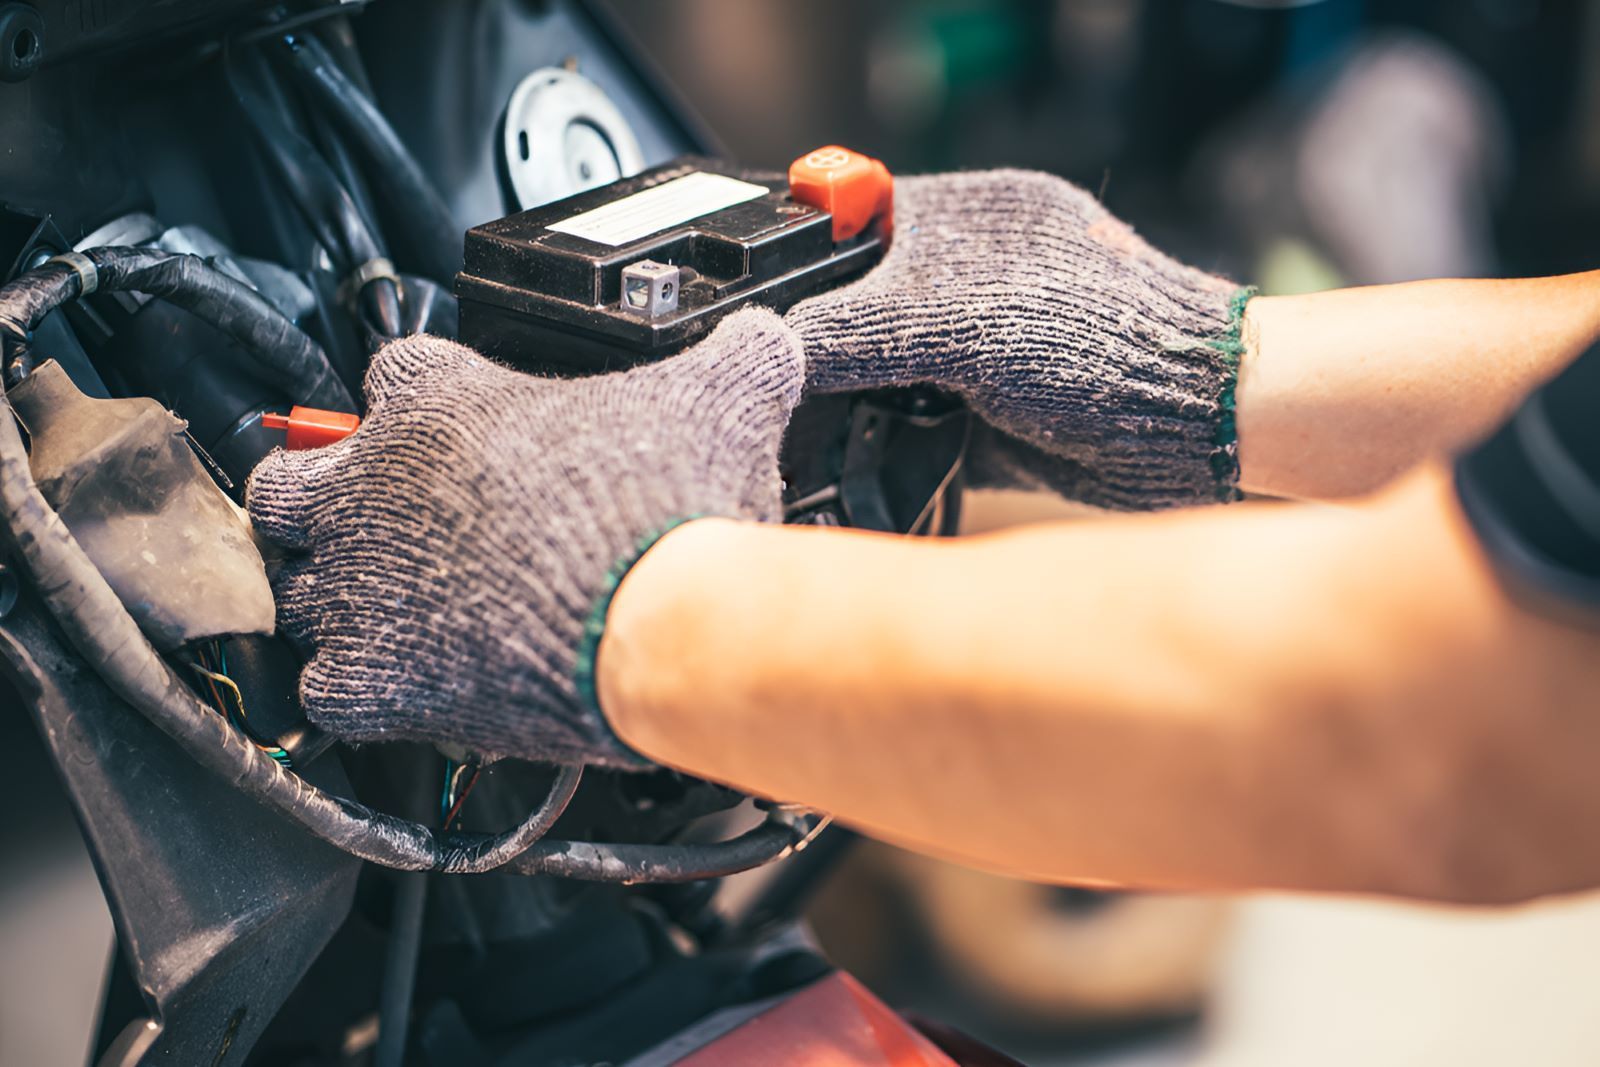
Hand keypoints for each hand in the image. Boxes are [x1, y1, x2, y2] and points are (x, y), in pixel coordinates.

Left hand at [246, 309, 804, 766]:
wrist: (659, 621)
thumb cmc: (668, 510)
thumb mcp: (720, 398)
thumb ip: (737, 356)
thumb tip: (768, 340)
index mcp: (439, 401)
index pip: (389, 373)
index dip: (418, 403)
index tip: (449, 428)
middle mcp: (373, 486)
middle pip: (288, 479)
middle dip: (322, 499)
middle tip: (383, 524)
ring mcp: (358, 586)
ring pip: (295, 588)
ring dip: (337, 601)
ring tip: (399, 615)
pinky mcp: (367, 677)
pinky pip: (320, 687)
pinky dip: (353, 692)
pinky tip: (402, 691)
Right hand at [787, 170, 1253, 509]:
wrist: (1194, 429)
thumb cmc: (1106, 343)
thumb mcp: (961, 324)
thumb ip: (860, 329)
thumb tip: (776, 349)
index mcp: (972, 222)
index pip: (856, 231)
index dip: (808, 269)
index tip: (765, 315)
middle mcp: (972, 284)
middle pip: (861, 309)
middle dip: (825, 350)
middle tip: (782, 385)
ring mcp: (980, 354)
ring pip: (880, 377)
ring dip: (851, 406)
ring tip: (813, 430)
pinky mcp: (986, 423)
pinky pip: (908, 434)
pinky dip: (883, 451)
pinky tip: (860, 462)